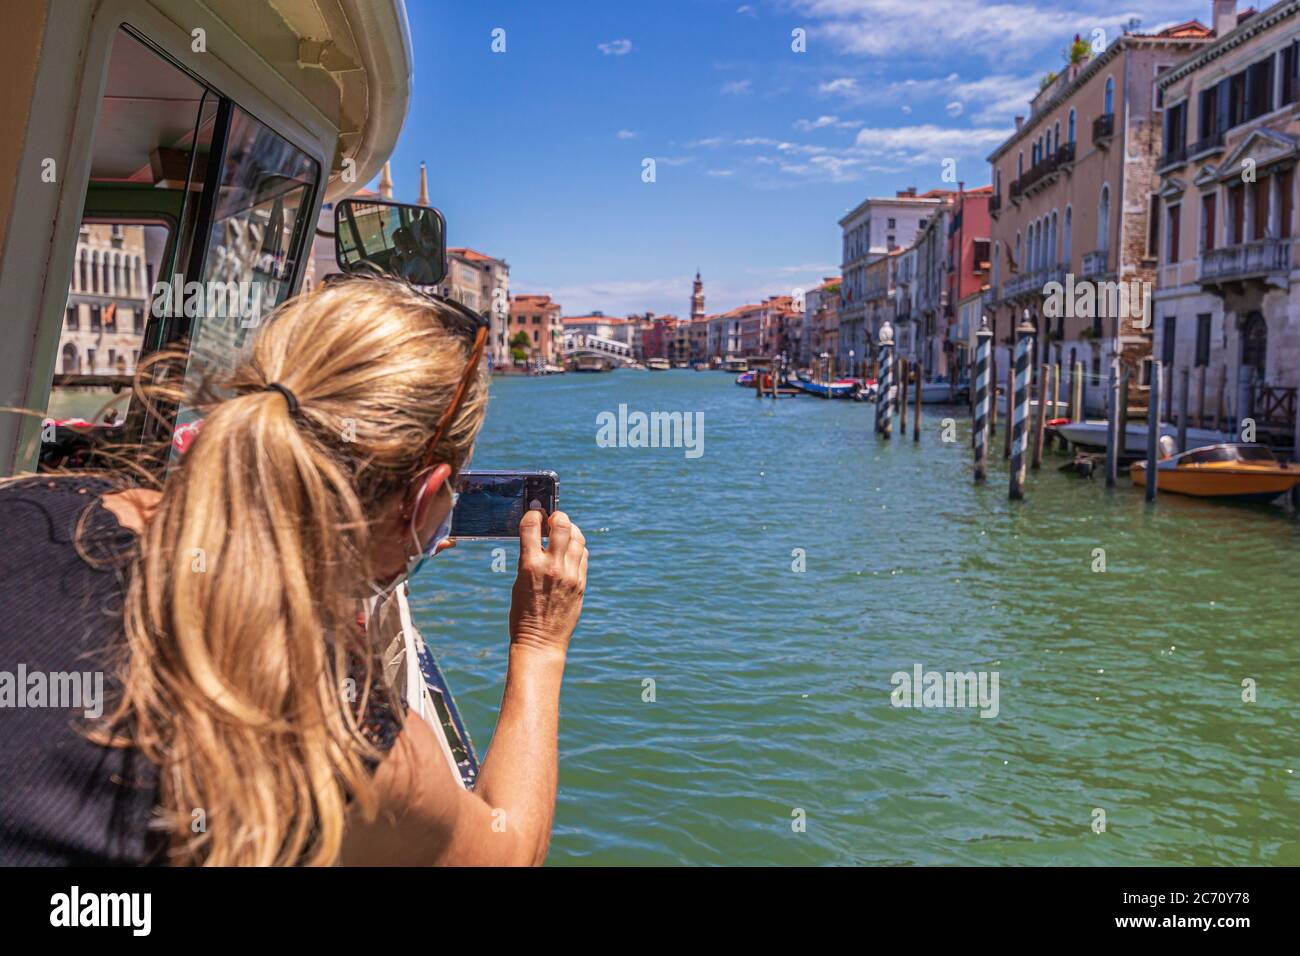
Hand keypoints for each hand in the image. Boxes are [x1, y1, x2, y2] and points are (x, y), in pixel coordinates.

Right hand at [508, 510, 586, 656]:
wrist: (540, 642)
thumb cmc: (522, 615)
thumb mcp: (518, 583)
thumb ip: (529, 560)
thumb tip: (538, 540)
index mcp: (529, 566)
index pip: (532, 525)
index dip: (533, 514)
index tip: (534, 514)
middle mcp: (552, 567)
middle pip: (562, 525)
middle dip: (558, 516)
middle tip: (554, 518)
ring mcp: (570, 575)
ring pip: (577, 538)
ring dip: (570, 530)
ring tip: (564, 531)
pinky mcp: (581, 584)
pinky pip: (583, 556)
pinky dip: (577, 548)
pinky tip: (571, 550)